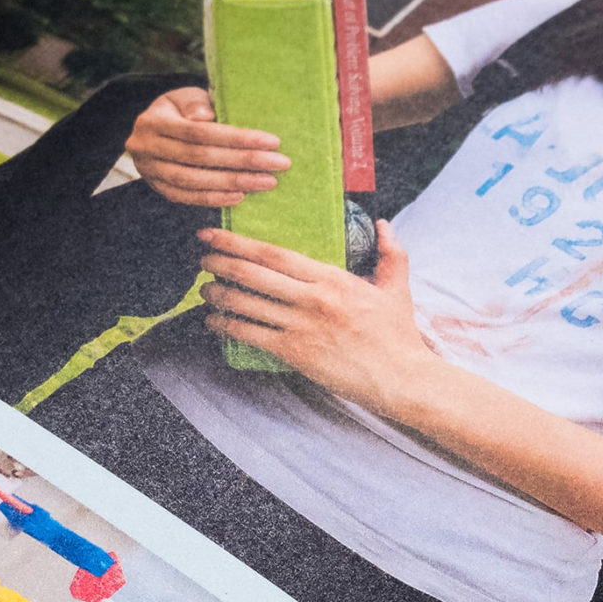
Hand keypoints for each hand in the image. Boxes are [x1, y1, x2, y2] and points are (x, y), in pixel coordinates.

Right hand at [126, 87, 289, 206]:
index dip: (236, 138)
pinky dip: (214, 198)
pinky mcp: (158, 189)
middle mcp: (147, 148)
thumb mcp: (184, 96)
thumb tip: (205, 116)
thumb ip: (195, 103)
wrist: (151, 130)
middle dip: (243, 161)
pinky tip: (240, 196)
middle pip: (200, 158)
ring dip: (234, 183)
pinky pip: (187, 198)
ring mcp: (150, 172)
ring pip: (195, 181)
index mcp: (153, 122)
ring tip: (266, 182)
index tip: (271, 141)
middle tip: (279, 164)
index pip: (200, 132)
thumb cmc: (178, 109)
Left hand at [199, 221, 439, 410]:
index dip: (239, 243)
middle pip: (253, 274)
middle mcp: (312, 298)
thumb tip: (384, 224)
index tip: (216, 235)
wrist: (401, 378)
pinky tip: (213, 322)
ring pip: (247, 304)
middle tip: (201, 257)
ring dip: (218, 295)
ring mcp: (301, 326)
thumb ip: (391, 253)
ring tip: (204, 290)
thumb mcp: (397, 288)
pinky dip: (227, 326)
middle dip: (220, 262)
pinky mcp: (295, 353)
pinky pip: (250, 336)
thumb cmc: (398, 335)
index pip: (275, 254)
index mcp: (332, 278)